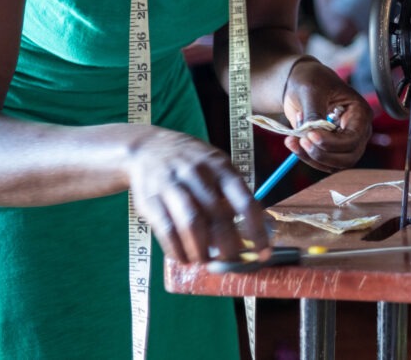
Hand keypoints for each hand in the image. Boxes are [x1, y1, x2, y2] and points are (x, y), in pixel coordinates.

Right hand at [127, 129, 268, 263]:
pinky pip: (167, 230)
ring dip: (202, 251)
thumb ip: (231, 195)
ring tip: (207, 261)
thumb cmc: (192, 163)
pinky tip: (185, 258)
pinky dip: (178, 250)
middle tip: (231, 261)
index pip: (245, 201)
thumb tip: (248, 233)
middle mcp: (198, 174)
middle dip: (228, 246)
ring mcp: (172, 186)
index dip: (256, 230)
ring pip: (192, 225)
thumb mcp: (217, 166)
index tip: (263, 251)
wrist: (147, 148)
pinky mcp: (150, 200)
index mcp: (221, 168)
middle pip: (218, 217)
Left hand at [280, 58, 371, 172]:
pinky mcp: (330, 148)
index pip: (353, 139)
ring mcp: (344, 142)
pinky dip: (306, 157)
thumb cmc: (311, 80)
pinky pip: (322, 163)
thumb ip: (314, 113)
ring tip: (293, 139)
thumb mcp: (312, 91)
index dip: (331, 142)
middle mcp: (357, 130)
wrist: (300, 83)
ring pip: (335, 164)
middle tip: (301, 141)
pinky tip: (293, 142)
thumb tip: (312, 134)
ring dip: (311, 157)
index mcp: (360, 113)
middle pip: (348, 157)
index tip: (310, 134)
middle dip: (322, 154)